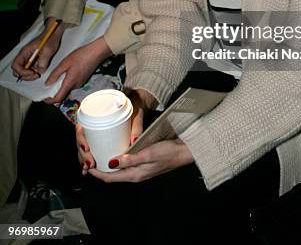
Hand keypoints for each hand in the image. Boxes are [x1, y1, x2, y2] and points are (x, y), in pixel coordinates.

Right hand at [12, 17, 64, 79]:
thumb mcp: (48, 49)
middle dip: (25, 75)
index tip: (32, 72)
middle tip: (35, 75)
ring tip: (38, 73)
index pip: (15, 65)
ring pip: (24, 71)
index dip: (22, 72)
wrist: (53, 33)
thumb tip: (39, 70)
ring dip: (30, 75)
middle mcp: (25, 56)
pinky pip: (30, 69)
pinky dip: (34, 72)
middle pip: (18, 70)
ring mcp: (29, 59)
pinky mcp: (34, 60)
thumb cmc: (49, 38)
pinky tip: (40, 70)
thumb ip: (43, 60)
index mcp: (25, 52)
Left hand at [44, 35, 112, 103]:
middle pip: (63, 94)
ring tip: (57, 75)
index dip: (50, 100)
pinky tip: (66, 72)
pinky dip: (67, 81)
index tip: (44, 98)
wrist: (97, 52)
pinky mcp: (84, 79)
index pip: (58, 98)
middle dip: (55, 91)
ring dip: (61, 85)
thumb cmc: (82, 55)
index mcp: (70, 82)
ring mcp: (81, 83)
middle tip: (48, 84)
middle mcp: (76, 85)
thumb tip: (47, 84)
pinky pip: (73, 84)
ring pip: (68, 88)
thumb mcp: (64, 63)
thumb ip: (55, 74)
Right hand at [76, 98, 144, 173]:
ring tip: (88, 169)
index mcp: (96, 116)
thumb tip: (134, 141)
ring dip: (83, 160)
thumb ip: (136, 127)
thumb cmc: (134, 107)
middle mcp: (92, 125)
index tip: (87, 148)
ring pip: (82, 148)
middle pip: (80, 141)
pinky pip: (88, 151)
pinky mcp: (98, 140)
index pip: (81, 128)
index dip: (81, 139)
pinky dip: (86, 161)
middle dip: (83, 155)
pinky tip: (86, 171)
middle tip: (90, 164)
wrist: (137, 104)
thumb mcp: (135, 115)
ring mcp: (94, 133)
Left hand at [78, 125, 192, 181]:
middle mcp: (135, 175)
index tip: (86, 165)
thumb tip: (112, 162)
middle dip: (99, 170)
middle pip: (113, 175)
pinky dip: (117, 161)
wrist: (184, 152)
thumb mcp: (148, 153)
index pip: (111, 177)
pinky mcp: (143, 164)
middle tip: (89, 159)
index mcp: (135, 174)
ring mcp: (140, 170)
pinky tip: (115, 153)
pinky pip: (126, 165)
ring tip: (98, 156)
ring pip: (118, 171)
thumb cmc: (168, 152)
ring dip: (107, 165)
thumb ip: (130, 159)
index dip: (97, 173)